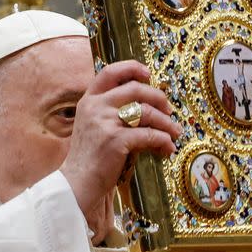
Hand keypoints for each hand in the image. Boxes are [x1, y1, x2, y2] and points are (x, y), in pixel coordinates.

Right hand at [60, 60, 180, 225]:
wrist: (76, 184)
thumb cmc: (89, 157)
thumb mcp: (93, 125)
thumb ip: (111, 111)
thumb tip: (147, 105)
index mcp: (89, 100)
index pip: (110, 72)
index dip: (131, 68)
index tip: (148, 74)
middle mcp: (95, 106)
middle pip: (135, 89)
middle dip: (158, 98)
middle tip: (169, 110)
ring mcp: (105, 122)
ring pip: (146, 112)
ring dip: (166, 123)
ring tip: (175, 133)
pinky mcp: (116, 140)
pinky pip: (149, 135)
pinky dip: (163, 141)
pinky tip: (167, 148)